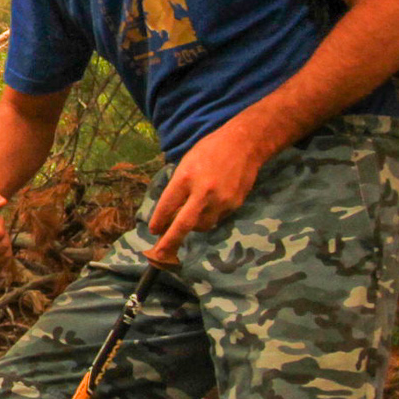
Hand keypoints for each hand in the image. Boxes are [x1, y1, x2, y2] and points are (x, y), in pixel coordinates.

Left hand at [146, 117, 271, 260]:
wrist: (244, 144)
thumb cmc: (210, 150)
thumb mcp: (186, 163)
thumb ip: (178, 187)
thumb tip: (170, 213)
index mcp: (186, 177)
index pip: (167, 206)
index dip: (158, 221)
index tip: (153, 231)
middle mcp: (203, 191)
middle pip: (183, 224)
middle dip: (170, 242)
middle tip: (159, 255)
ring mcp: (221, 200)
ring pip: (202, 226)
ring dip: (193, 227)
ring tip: (190, 216)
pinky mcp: (235, 204)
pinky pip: (217, 219)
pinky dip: (209, 217)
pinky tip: (209, 206)